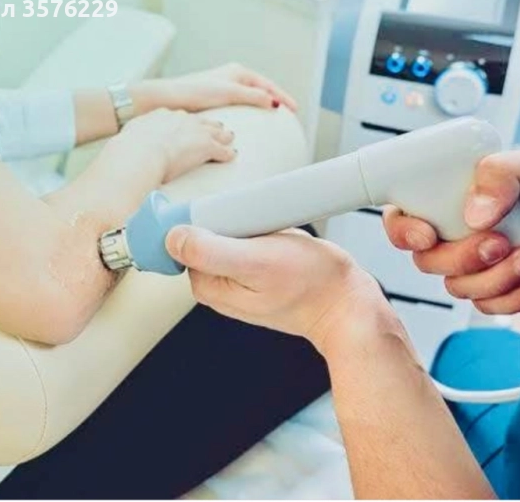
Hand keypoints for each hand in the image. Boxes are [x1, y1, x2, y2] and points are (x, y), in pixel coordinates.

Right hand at [106, 108, 235, 183]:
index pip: (178, 117)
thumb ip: (133, 142)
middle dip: (209, 125)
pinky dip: (227, 153)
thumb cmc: (129, 151)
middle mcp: (181, 119)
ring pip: (216, 131)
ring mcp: (195, 131)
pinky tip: (231, 156)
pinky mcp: (205, 146)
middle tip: (216, 127)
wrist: (139, 153)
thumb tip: (124, 153)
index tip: (187, 126)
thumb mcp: (129, 139)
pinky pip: (222, 149)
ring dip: (223, 136)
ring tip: (229, 138)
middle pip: (201, 120)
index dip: (185, 123)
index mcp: (162, 115)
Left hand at [129, 63, 297, 115]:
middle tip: (288, 113)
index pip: (267, 84)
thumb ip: (253, 96)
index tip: (294, 109)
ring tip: (273, 117)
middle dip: (275, 99)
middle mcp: (231, 77)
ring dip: (263, 105)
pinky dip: (250, 112)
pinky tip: (250, 121)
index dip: (282, 96)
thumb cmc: (196, 92)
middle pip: (261, 89)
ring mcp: (223, 88)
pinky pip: (240, 105)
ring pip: (250, 97)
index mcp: (237, 72)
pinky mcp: (215, 100)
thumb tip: (273, 102)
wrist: (170, 98)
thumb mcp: (229, 92)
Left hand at [165, 226, 393, 355]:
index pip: (182, 243)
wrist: (345, 301)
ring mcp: (238, 278)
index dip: (198, 221)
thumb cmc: (310, 285)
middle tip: (256, 227)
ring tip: (269, 233)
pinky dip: (257, 229)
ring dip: (244, 224)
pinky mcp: (257, 270)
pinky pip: (245, 239)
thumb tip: (173, 238)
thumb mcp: (257, 262)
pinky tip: (275, 236)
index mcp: (209, 286)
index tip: (227, 219)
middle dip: (225, 221)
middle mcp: (220, 285)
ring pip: (225, 235)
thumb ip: (210, 252)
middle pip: (202, 236)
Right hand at [384, 146, 519, 313]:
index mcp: (452, 199)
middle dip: (463, 258)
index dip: (402, 231)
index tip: (426, 235)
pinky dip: (514, 298)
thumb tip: (473, 214)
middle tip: (500, 244)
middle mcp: (457, 234)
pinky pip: (486, 307)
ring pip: (457, 287)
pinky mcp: (496, 293)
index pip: (402, 216)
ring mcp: (475, 266)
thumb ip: (501, 173)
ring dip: (497, 278)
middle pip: (427, 260)